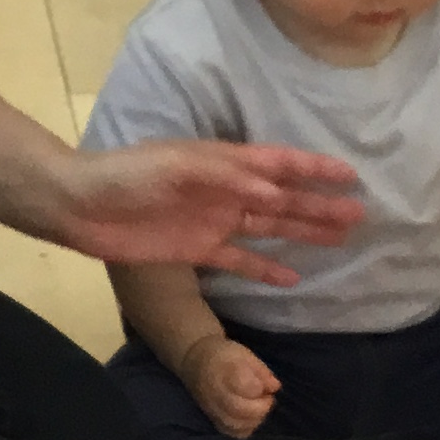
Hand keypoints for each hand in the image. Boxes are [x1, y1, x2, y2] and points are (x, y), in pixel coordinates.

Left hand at [59, 142, 363, 287]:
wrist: (79, 205)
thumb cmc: (125, 175)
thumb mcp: (175, 166)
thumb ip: (226, 175)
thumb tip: (273, 188)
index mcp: (223, 163)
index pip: (279, 164)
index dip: (314, 169)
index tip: (349, 175)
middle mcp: (226, 191)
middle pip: (283, 199)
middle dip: (321, 205)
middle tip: (361, 215)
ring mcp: (214, 221)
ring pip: (271, 227)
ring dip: (305, 232)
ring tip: (341, 238)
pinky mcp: (197, 250)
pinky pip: (240, 259)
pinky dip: (267, 268)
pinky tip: (294, 277)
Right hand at [179, 334, 280, 436]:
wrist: (195, 362)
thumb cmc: (224, 355)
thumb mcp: (244, 354)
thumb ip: (261, 371)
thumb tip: (274, 387)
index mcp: (223, 370)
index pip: (243, 385)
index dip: (259, 388)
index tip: (265, 385)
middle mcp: (215, 392)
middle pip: (239, 408)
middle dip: (261, 407)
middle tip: (268, 399)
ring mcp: (212, 408)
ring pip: (235, 424)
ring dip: (255, 419)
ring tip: (260, 408)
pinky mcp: (212, 419)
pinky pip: (231, 432)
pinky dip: (245, 428)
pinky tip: (250, 418)